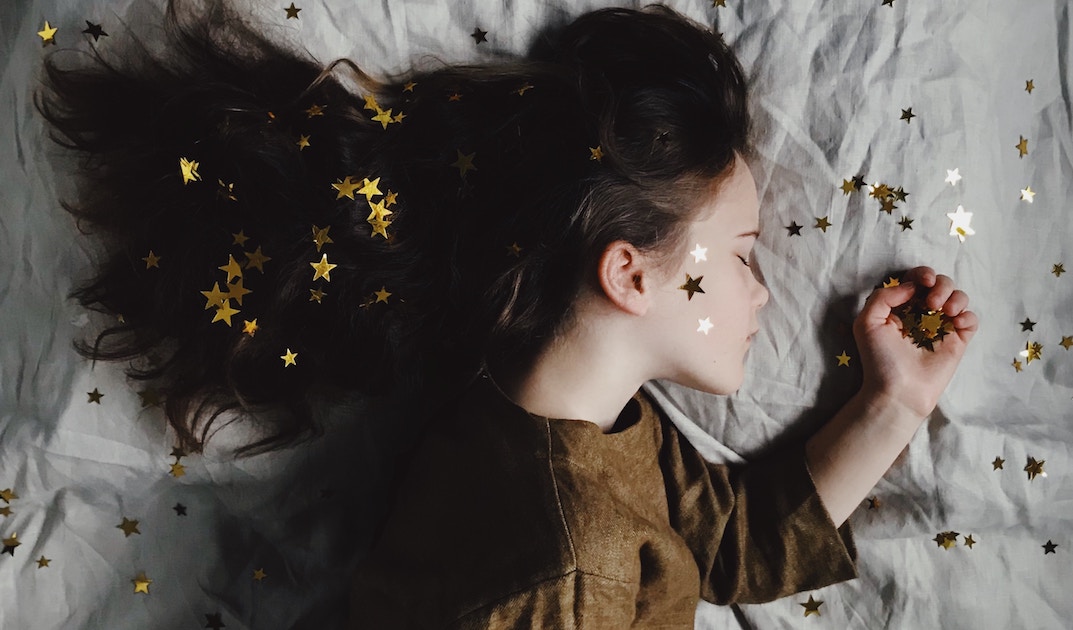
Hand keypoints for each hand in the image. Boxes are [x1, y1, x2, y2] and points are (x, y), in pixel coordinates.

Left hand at [852, 266, 978, 417]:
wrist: (898, 390)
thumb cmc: (879, 359)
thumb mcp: (867, 323)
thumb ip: (883, 297)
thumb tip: (910, 286)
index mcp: (901, 306)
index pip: (917, 279)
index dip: (923, 274)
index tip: (924, 282)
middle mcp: (923, 313)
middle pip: (942, 283)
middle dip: (941, 285)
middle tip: (932, 303)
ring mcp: (942, 326)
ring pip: (959, 297)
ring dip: (955, 297)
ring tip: (944, 311)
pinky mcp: (957, 340)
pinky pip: (971, 319)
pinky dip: (967, 315)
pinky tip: (955, 322)